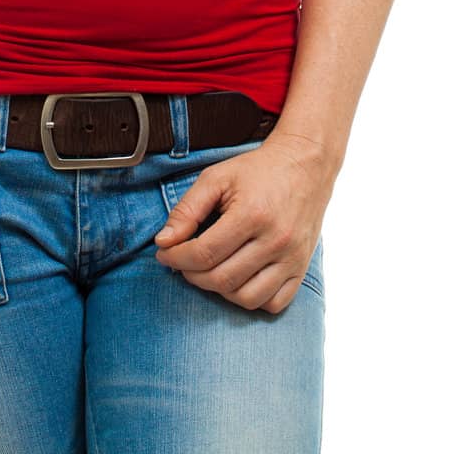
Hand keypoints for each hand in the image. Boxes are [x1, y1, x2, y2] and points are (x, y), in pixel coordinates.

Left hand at [152, 131, 332, 313]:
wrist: (305, 165)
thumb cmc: (258, 170)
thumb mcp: (217, 178)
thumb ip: (187, 209)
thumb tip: (163, 242)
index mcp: (252, 214)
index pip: (204, 253)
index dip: (177, 258)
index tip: (164, 253)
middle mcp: (276, 240)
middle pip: (222, 279)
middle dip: (192, 275)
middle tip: (182, 262)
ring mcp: (292, 258)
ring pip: (246, 298)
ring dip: (219, 291)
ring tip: (209, 271)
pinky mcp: (302, 268)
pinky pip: (274, 303)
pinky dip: (251, 300)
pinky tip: (238, 280)